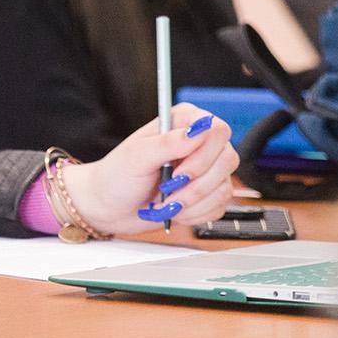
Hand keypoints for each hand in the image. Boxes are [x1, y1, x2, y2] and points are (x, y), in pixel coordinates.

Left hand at [60, 104, 238, 236]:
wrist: (110, 207)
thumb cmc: (117, 176)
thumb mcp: (137, 156)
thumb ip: (168, 142)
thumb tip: (198, 130)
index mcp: (183, 122)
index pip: (217, 130)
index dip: (203, 155)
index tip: (179, 172)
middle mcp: (199, 143)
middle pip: (226, 160)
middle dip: (195, 185)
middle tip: (167, 190)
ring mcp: (206, 170)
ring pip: (223, 187)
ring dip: (192, 203)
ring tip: (165, 202)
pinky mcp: (207, 194)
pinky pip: (219, 207)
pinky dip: (194, 215)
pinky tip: (174, 210)